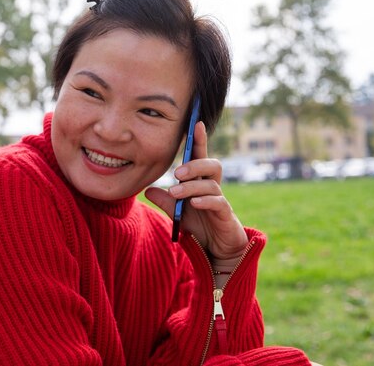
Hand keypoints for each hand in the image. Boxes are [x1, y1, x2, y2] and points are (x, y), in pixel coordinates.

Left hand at [145, 122, 247, 259]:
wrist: (216, 251)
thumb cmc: (200, 226)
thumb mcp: (177, 212)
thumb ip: (165, 200)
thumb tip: (148, 189)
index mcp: (201, 182)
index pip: (200, 157)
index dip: (200, 140)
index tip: (197, 123)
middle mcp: (213, 187)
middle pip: (212, 165)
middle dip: (195, 165)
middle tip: (176, 173)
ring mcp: (221, 200)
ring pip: (212, 184)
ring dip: (192, 186)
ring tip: (176, 192)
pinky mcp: (226, 215)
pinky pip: (219, 203)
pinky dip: (205, 201)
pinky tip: (194, 203)